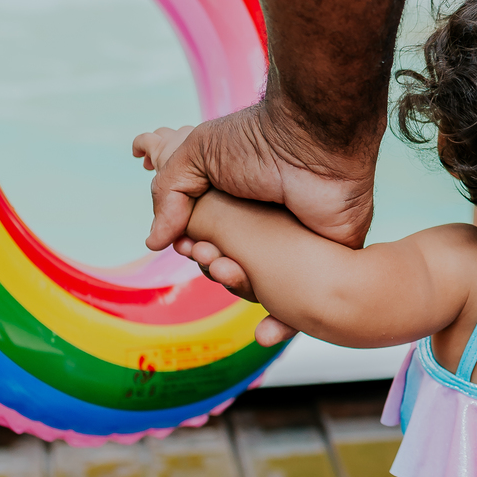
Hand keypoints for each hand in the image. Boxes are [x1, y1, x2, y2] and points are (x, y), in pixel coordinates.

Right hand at [133, 102, 380, 344]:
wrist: (316, 148)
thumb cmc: (260, 142)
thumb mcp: (196, 154)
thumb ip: (168, 193)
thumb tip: (154, 242)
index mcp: (233, 196)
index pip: (201, 232)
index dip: (186, 242)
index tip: (176, 242)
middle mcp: (261, 222)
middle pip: (223, 263)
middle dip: (208, 263)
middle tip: (204, 251)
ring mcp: (291, 244)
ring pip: (255, 289)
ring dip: (236, 286)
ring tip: (227, 266)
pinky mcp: (321, 261)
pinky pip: (301, 306)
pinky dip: (282, 323)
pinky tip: (266, 333)